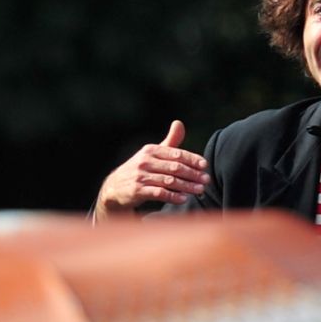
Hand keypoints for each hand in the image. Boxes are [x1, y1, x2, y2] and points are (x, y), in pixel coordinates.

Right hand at [94, 119, 210, 218]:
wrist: (114, 188)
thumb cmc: (139, 170)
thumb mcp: (151, 154)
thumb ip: (169, 142)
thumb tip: (179, 123)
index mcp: (150, 150)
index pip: (176, 153)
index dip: (192, 159)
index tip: (205, 166)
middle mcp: (145, 162)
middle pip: (174, 167)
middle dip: (192, 174)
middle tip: (206, 180)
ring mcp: (140, 177)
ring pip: (169, 181)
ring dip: (186, 186)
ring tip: (199, 190)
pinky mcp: (137, 191)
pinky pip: (159, 193)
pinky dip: (172, 196)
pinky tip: (183, 198)